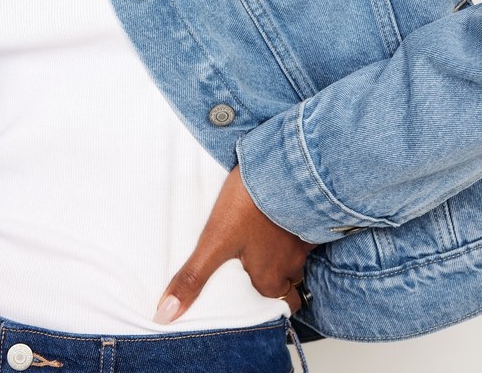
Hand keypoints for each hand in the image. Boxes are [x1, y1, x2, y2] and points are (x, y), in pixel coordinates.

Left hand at [152, 163, 317, 322]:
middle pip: (291, 281)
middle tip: (260, 265)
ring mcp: (306, 239)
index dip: (273, 302)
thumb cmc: (249, 205)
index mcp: (269, 278)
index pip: (282, 304)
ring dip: (287, 251)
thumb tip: (166, 314)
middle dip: (280, 278)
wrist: (284, 168)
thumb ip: (193, 278)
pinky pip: (310, 229)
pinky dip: (299, 226)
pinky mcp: (314, 215)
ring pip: (300, 255)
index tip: (261, 296)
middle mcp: (292, 264)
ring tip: (267, 238)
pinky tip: (284, 214)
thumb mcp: (214, 241)